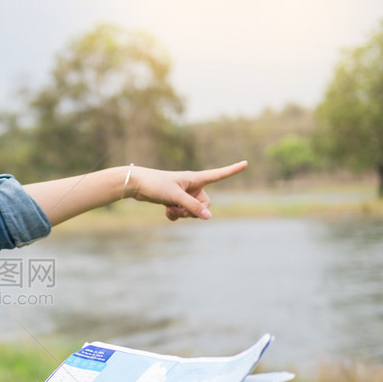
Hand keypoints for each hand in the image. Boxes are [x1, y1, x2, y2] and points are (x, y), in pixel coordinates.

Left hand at [123, 161, 247, 220]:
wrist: (136, 184)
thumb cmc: (156, 184)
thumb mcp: (176, 197)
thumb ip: (193, 207)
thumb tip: (209, 218)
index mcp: (195, 179)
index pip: (218, 175)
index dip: (232, 170)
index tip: (246, 163)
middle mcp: (192, 186)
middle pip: (205, 204)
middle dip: (194, 211)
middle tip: (179, 209)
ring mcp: (184, 194)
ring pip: (193, 211)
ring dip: (183, 214)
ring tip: (169, 207)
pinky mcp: (175, 201)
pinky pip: (182, 213)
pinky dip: (176, 215)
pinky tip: (166, 211)